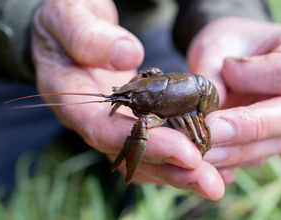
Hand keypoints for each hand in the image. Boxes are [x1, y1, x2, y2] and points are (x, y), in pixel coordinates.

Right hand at [31, 0, 223, 199]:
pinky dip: (177, 156)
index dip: (147, 144)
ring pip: (143, 155)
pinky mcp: (129, 116)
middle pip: (130, 154)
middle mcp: (92, 118)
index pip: (106, 131)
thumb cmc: (65, 17)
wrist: (70, 27)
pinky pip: (152, 142)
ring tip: (216, 181)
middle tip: (211, 184)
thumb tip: (126, 56)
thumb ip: (87, 36)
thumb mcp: (68, 15)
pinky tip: (209, 163)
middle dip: (171, 170)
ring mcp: (112, 120)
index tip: (187, 153)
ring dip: (180, 171)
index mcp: (71, 97)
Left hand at [188, 17, 280, 181]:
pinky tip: (207, 161)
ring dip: (233, 152)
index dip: (248, 81)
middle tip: (206, 137)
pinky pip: (256, 154)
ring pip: (271, 144)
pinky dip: (230, 159)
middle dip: (243, 131)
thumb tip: (204, 115)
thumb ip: (211, 77)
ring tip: (200, 152)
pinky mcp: (270, 137)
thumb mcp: (214, 47)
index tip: (213, 87)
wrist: (228, 55)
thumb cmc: (224, 44)